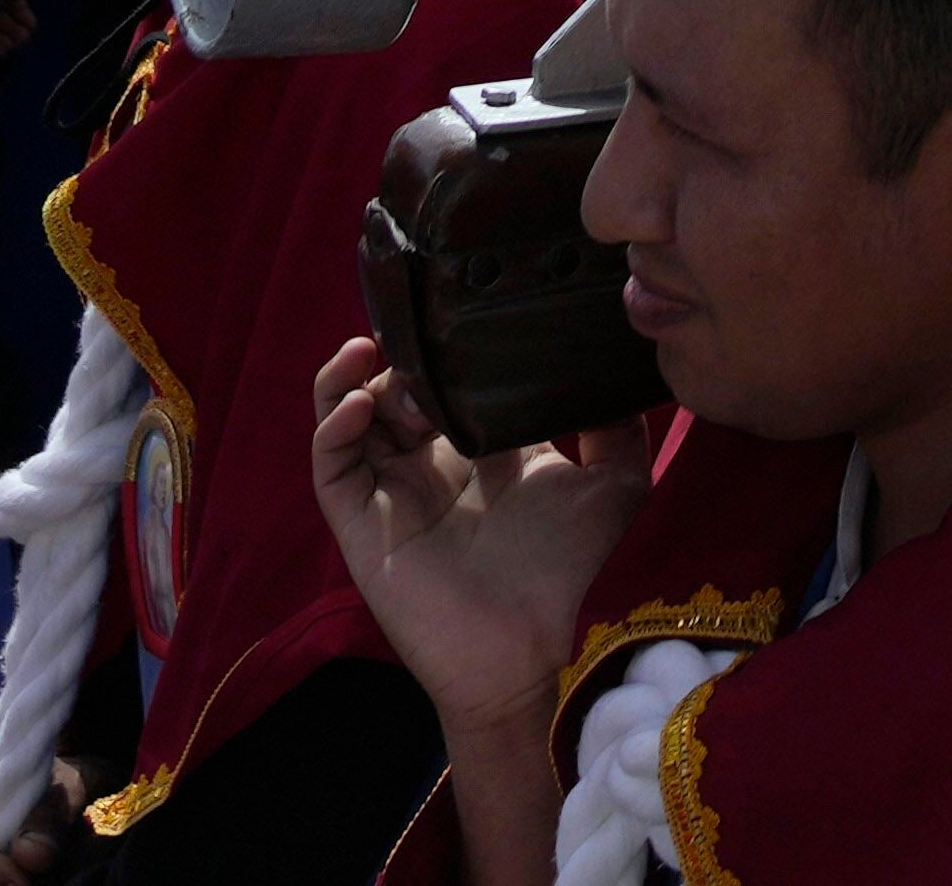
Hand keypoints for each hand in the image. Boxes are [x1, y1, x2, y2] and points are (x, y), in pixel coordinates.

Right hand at [308, 332, 648, 729]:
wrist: (533, 649)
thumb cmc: (573, 570)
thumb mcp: (615, 484)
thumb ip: (619, 428)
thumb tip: (621, 371)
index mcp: (486, 450)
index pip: (451, 382)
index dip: (444, 344)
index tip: (452, 303)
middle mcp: (434, 465)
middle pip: (396, 390)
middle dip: (398, 355)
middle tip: (413, 331)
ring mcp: (393, 493)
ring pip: (352, 419)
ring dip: (357, 379)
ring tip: (376, 355)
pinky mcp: (362, 524)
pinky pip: (331, 468)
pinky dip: (333, 425)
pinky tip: (359, 402)